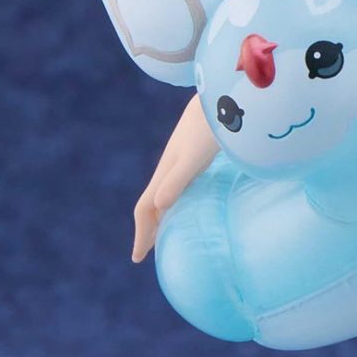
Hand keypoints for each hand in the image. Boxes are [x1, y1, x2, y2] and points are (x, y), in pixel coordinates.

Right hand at [132, 96, 217, 261]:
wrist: (219, 98)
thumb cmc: (210, 129)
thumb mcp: (194, 157)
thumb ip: (178, 180)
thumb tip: (159, 206)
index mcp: (165, 174)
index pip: (145, 209)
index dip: (141, 234)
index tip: (137, 258)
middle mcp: (170, 168)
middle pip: (152, 204)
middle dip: (147, 228)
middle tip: (146, 251)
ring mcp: (182, 161)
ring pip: (165, 195)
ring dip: (161, 215)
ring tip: (164, 232)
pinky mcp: (195, 155)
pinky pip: (180, 185)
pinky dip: (177, 200)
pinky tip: (190, 203)